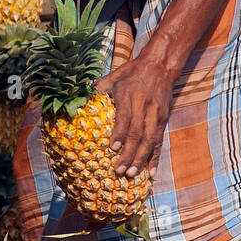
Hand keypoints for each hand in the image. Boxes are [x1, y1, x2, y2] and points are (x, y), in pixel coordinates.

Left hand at [95, 56, 174, 178]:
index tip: (111, 149)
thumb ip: (97, 90)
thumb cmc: (131, 73)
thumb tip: (78, 100)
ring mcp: (156, 114)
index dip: (119, 134)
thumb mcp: (113, 77)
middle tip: (119, 171)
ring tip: (131, 174)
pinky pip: (159, 141)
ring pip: (150, 141)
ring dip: (141, 159)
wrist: (160, 66)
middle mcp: (145, 106)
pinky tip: (152, 172)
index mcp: (130, 95)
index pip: (125, 118)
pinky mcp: (163, 120)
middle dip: (128, 154)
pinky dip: (155, 157)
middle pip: (138, 134)